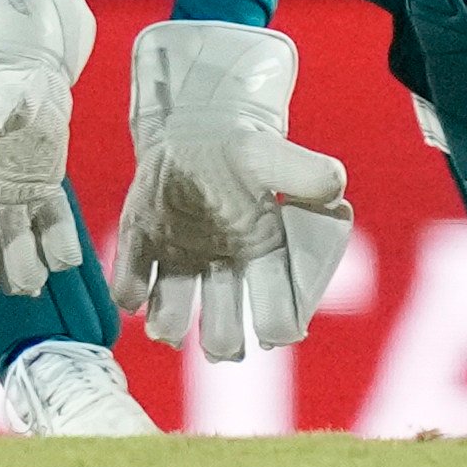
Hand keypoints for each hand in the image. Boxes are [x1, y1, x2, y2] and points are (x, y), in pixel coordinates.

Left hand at [112, 20, 353, 361]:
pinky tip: (136, 290)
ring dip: (170, 325)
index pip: (278, 307)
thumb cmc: (244, 146)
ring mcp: (179, 258)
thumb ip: (304, 172)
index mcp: (264, 253)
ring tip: (168, 327)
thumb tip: (336, 186)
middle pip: (223, 326)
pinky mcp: (142, 243)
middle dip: (222, 341)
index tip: (276, 330)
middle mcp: (222, 266)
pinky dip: (130, 292)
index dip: (279, 323)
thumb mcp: (274, 155)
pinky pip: (130, 282)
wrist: (198, 122)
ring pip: (173, 313)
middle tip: (222, 344)